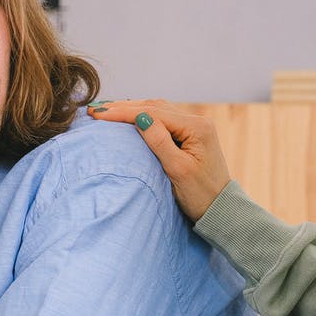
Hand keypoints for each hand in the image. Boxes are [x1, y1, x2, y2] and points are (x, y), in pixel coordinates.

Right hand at [88, 100, 230, 220]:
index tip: (99, 114)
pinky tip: (127, 117)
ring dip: (131, 109)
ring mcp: (194, 127)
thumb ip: (159, 141)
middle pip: (155, 107)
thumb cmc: (200, 195)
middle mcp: (197, 121)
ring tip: (105, 110)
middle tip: (95, 109)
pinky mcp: (189, 135)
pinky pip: (162, 119)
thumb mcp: (177, 170)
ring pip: (157, 110)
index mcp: (197, 127)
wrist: (220, 209)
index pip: (154, 113)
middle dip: (124, 107)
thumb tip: (139, 117)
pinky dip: (142, 116)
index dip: (124, 112)